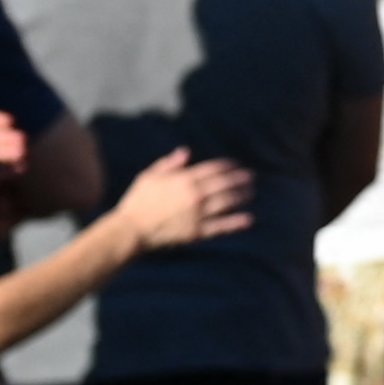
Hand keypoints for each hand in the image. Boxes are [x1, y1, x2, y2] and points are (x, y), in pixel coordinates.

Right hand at [110, 147, 253, 252]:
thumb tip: (186, 152)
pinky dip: (236, 222)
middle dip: (240, 179)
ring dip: (242, 196)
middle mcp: (195, 194)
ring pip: (227, 202)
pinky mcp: (197, 232)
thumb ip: (170, 163)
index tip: (237, 165)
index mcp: (184, 179)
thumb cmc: (138, 201)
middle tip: (252, 177)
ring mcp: (197, 214)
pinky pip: (221, 226)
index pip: (214, 169)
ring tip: (252, 192)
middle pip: (225, 183)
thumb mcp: (150, 175)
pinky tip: (249, 219)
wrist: (131, 230)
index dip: (228, 166)